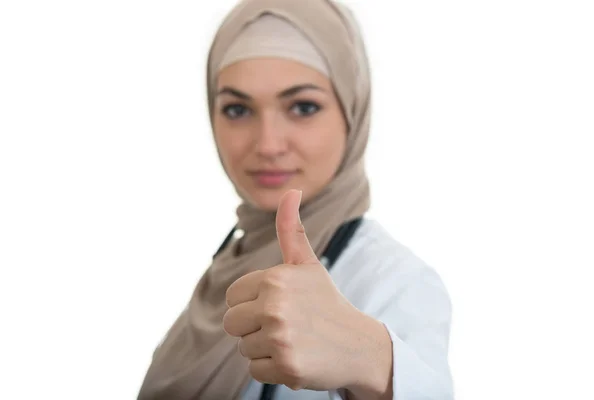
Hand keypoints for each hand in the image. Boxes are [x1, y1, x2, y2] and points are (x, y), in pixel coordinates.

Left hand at [223, 190, 385, 391]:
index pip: (233, 297)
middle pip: (232, 323)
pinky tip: (297, 358)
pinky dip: (273, 369)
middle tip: (286, 326)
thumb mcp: (308, 265)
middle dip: (254, 328)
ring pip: (243, 348)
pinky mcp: (286, 366)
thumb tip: (291, 191)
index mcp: (276, 279)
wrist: (359, 346)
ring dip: (264, 349)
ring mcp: (280, 337)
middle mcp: (275, 306)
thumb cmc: (326, 303)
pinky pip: (255, 370)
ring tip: (294, 341)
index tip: (280, 305)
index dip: (252, 303)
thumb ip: (291, 230)